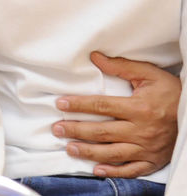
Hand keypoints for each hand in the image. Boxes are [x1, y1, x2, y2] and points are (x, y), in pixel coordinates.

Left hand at [52, 51, 179, 177]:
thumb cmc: (171, 92)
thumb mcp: (149, 74)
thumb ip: (121, 67)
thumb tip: (95, 57)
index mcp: (139, 108)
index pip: (102, 106)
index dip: (79, 105)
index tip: (61, 103)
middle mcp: (141, 130)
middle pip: (102, 132)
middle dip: (76, 130)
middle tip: (57, 128)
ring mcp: (147, 148)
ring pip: (112, 153)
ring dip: (88, 152)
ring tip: (69, 148)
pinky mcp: (153, 160)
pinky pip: (132, 169)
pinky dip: (114, 171)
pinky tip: (96, 169)